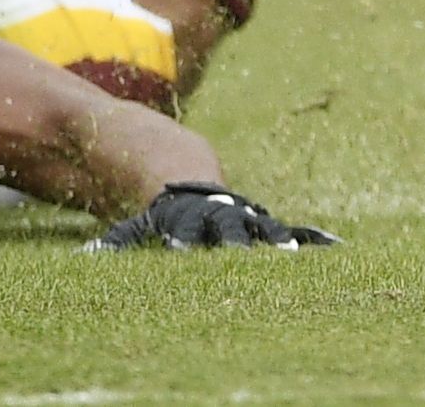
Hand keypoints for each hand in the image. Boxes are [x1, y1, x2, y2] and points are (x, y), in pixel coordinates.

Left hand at [87, 182, 337, 250]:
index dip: (184, 238)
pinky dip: (310, 238)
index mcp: (190, 218)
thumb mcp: (139, 219)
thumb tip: (88, 260)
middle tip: (247, 257)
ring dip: (280, 244)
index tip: (181, 249)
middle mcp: (221, 216)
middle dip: (237, 243)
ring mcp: (243, 215)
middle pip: (229, 231)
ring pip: (264, 231)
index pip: (187, 230)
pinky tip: (336, 247)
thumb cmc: (158, 206)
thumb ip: (121, 242)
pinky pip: (288, 230)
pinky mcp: (259, 220)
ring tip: (298, 257)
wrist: (180, 163)